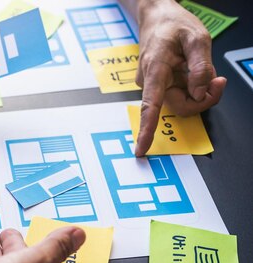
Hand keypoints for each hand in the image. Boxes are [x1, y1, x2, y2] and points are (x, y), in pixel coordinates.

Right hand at [134, 0, 226, 156]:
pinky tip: (193, 69)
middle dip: (204, 98)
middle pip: (180, 105)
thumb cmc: (173, 24)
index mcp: (155, 70)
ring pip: (182, 101)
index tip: (141, 148)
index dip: (147, 129)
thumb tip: (199, 93)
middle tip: (220, 81)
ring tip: (205, 68)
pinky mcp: (159, 85)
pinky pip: (180, 94)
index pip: (151, 105)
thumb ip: (201, 67)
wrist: (156, 16)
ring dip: (200, 91)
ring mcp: (154, 85)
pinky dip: (193, 86)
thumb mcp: (197, 37)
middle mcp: (150, 82)